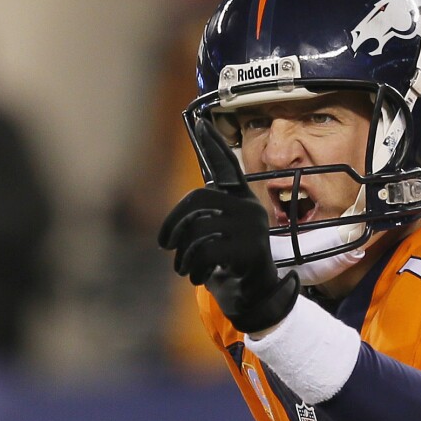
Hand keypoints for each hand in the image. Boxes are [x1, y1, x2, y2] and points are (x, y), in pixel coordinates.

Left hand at [157, 118, 298, 332]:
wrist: (256, 298)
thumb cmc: (231, 265)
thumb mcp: (217, 239)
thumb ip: (205, 221)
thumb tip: (179, 219)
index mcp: (242, 200)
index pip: (227, 166)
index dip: (214, 145)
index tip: (200, 123)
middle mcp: (250, 207)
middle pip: (199, 199)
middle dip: (174, 223)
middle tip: (165, 245)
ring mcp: (253, 227)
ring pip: (199, 229)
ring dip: (184, 256)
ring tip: (184, 269)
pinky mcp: (251, 249)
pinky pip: (207, 250)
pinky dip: (196, 267)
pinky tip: (199, 277)